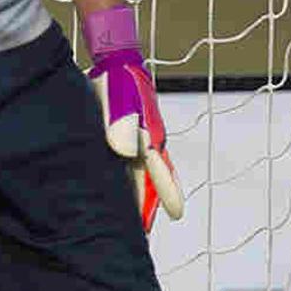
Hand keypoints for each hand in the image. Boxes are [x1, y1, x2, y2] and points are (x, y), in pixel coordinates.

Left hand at [85, 5, 183, 231]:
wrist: (114, 60)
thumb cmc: (118, 82)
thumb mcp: (119, 103)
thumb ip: (121, 126)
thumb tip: (124, 151)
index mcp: (150, 138)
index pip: (160, 173)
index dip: (166, 194)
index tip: (176, 215)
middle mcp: (149, 142)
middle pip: (152, 178)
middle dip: (150, 202)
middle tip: (146, 230)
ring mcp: (138, 139)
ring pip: (141, 173)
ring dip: (140, 193)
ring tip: (135, 217)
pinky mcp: (125, 134)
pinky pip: (130, 163)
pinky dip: (126, 178)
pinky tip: (116, 189)